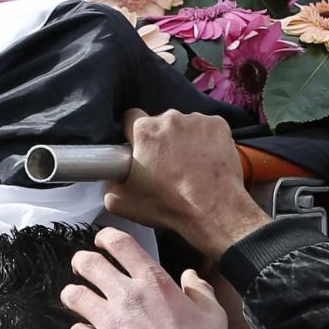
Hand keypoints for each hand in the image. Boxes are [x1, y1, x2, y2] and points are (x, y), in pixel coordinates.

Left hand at [59, 227, 246, 328]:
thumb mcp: (210, 310)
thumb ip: (198, 288)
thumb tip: (189, 275)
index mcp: (154, 280)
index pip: (119, 243)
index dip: (105, 237)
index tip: (101, 241)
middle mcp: (127, 295)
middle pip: (88, 263)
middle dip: (81, 261)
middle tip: (81, 267)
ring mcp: (111, 323)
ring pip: (73, 295)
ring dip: (73, 294)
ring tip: (77, 298)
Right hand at [102, 110, 270, 262]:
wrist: (213, 210)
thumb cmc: (168, 205)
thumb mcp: (121, 202)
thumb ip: (110, 183)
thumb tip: (111, 177)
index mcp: (144, 130)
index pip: (131, 119)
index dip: (133, 135)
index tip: (140, 149)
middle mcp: (170, 117)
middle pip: (160, 123)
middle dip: (161, 139)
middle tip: (167, 163)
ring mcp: (197, 120)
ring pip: (185, 125)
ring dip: (184, 139)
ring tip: (190, 164)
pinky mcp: (219, 125)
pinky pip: (207, 127)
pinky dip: (206, 139)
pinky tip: (206, 160)